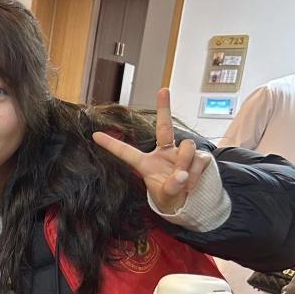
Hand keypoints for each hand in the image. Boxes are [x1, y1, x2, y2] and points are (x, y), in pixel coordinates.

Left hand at [92, 88, 212, 213]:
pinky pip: (199, 159)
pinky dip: (197, 172)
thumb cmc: (170, 197)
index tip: (95, 135)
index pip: (127, 153)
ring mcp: (181, 153)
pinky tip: (193, 181)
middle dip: (164, 107)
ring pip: (187, 147)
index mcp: (147, 164)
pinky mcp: (198, 156)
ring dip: (186, 163)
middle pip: (164, 127)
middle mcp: (164, 153)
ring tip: (184, 181)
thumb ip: (172, 186)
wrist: (190, 203)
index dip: (111, 145)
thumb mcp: (167, 196)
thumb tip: (182, 174)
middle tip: (163, 90)